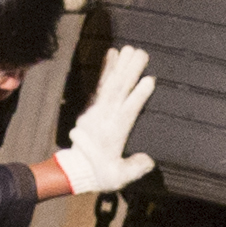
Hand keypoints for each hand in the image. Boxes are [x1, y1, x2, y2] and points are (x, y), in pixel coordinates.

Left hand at [50, 53, 162, 199]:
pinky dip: (106, 68)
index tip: (150, 80)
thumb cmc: (100, 173)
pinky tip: (112, 53)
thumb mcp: (119, 177)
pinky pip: (100, 83)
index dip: (139, 96)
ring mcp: (97, 110)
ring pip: (110, 83)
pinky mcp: (92, 105)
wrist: (75, 169)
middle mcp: (105, 117)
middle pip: (120, 90)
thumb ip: (134, 168)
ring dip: (120, 65)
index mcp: (114, 133)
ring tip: (130, 48)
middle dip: (131, 71)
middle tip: (142, 53)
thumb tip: (149, 160)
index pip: (129, 110)